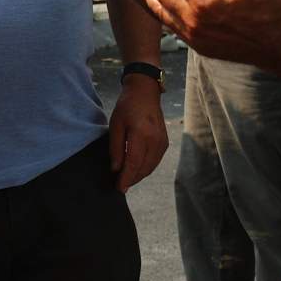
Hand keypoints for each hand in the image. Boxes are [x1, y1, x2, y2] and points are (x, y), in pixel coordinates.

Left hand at [108, 75, 167, 191]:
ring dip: (139, 175)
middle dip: (132, 179)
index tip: (119, 188)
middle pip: (144, 168)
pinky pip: (155, 160)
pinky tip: (137, 169)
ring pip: (151, 167)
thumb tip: (116, 169)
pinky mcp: (165, 142)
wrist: (145, 92)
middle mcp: (155, 139)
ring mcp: (162, 141)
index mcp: (141, 134)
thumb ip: (116, 148)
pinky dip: (146, 168)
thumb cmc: (127, 106)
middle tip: (120, 186)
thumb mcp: (115, 125)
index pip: (134, 163)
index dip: (126, 178)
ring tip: (127, 179)